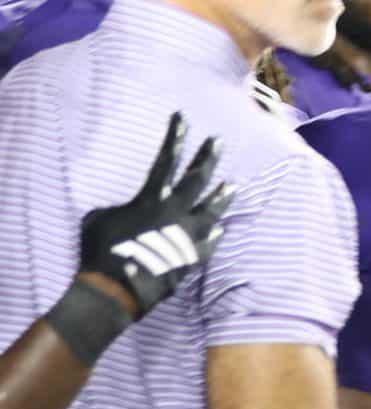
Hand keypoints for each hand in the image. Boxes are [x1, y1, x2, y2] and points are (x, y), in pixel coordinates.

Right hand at [78, 113, 230, 317]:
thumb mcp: (99, 218)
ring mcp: (188, 236)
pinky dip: (215, 234)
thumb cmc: (100, 250)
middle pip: (197, 180)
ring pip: (211, 210)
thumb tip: (127, 209)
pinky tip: (221, 228)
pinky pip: (209, 243)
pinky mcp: (192, 258)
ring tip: (233, 185)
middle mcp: (175, 213)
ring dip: (222, 196)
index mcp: (151, 199)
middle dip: (207, 159)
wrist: (116, 289)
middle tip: (218, 142)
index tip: (183, 119)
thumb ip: (120, 208)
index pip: (166, 161)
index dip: (175, 138)